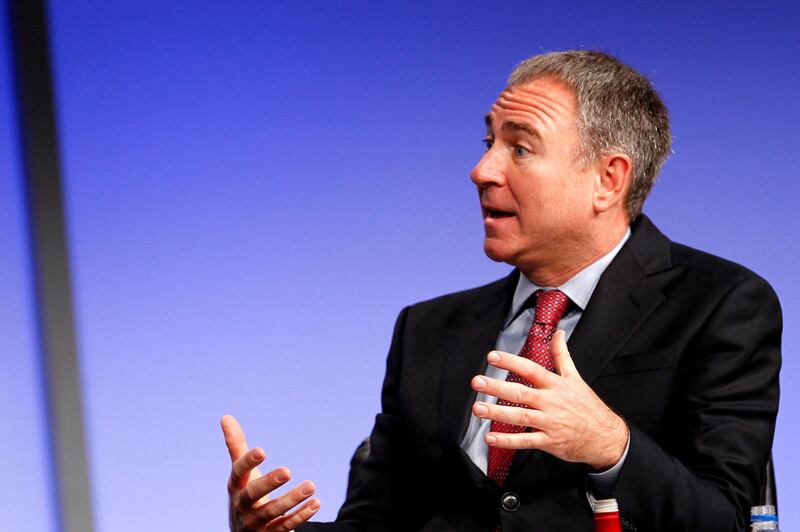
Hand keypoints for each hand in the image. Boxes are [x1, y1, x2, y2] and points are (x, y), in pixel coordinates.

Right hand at [221, 415, 319, 530]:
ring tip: (311, 485)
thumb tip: (226, 416)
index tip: (262, 450)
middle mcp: (242, 506)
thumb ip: (236, 447)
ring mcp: (256, 523)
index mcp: (236, 487)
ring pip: (272, 512)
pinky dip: (301, 516)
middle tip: (287, 470)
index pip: (238, 474)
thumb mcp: (240, 474)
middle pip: (252, 495)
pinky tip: (316, 503)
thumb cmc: (245, 494)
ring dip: (292, 499)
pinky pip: (286, 527)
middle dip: (269, 483)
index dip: (248, 462)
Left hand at [470, 330, 627, 469]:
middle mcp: (551, 402)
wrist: (606, 437)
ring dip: (497, 413)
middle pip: (521, 393)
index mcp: (556, 385)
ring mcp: (550, 422)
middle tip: (477, 382)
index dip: (511, 362)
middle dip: (497, 387)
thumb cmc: (588, 406)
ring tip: (478, 408)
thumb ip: (562, 355)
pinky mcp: (549, 441)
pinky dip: (508, 441)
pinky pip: (526, 441)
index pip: (531, 369)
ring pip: (520, 416)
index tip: (492, 356)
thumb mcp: (576, 377)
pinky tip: (491, 438)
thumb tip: (558, 333)